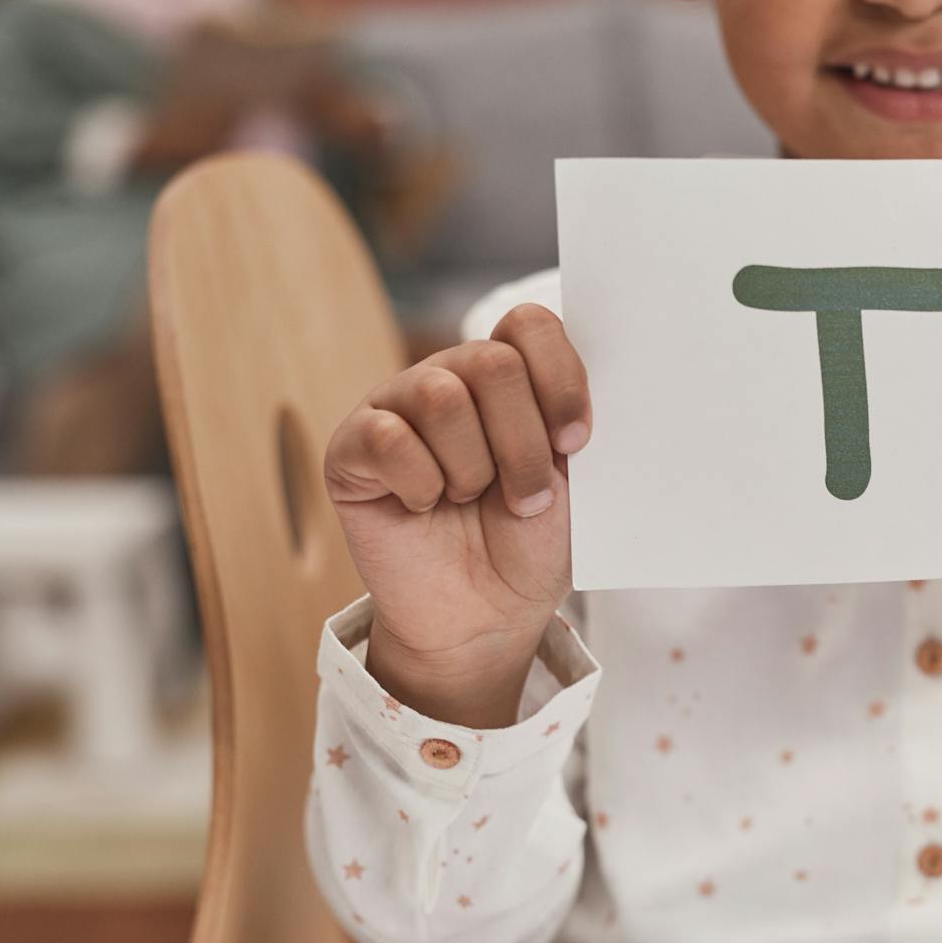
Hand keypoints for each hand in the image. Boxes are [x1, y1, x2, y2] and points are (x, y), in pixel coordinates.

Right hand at [324, 305, 591, 726]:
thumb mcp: (571, 484)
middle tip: (522, 498)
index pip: (530, 325)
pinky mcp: (351, 448)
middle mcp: (449, 378)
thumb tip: (590, 377)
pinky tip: (424, 507)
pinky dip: (421, 484)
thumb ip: (568, 422)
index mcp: (507, 377)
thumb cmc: (526, 547)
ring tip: (469, 502)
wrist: (483, 617)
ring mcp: (395, 408)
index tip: (575, 441)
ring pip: (441, 396)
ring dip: (473, 468)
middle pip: (492, 363)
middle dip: (522, 445)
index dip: (560, 380)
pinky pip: (388, 438)